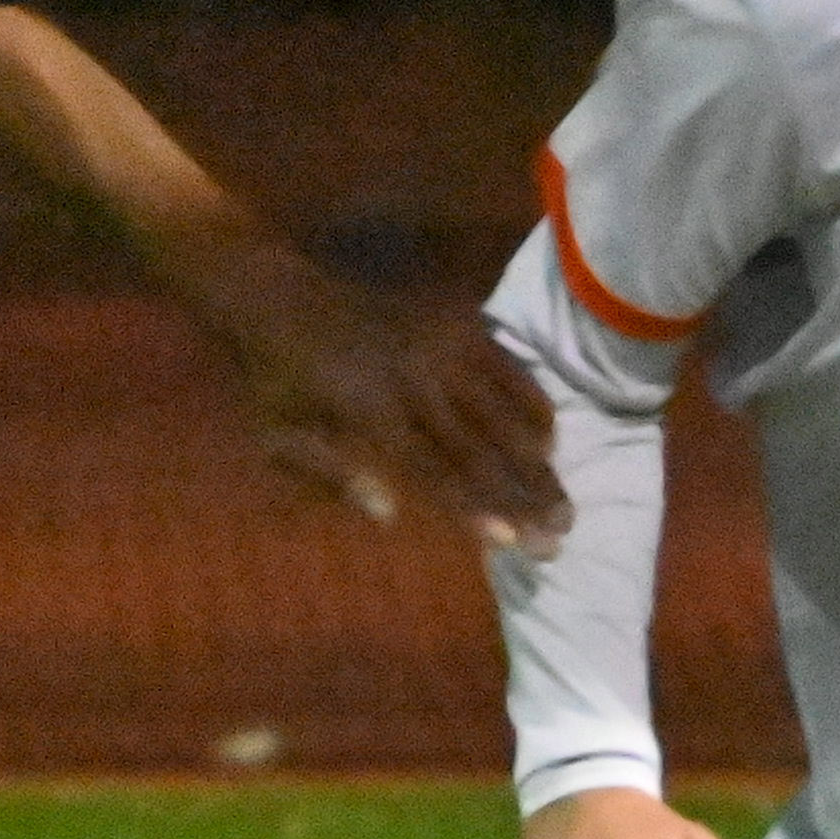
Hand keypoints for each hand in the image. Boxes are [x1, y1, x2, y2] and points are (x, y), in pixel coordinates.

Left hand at [176, 232, 570, 544]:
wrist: (281, 296)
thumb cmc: (277, 381)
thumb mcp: (277, 437)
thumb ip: (329, 476)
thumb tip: (388, 513)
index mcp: (369, 409)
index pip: (434, 468)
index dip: (474, 507)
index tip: (512, 542)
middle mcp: (414, 376)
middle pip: (481, 445)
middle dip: (524, 493)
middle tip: (560, 533)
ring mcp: (439, 344)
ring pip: (503, 410)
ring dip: (537, 460)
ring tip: (562, 502)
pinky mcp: (454, 321)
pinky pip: (507, 365)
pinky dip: (532, 402)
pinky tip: (550, 439)